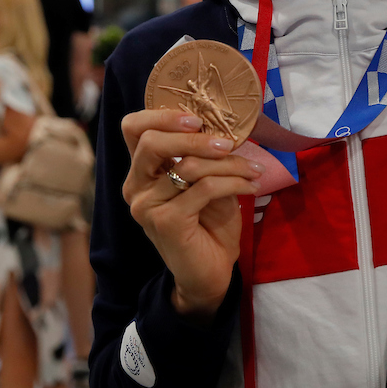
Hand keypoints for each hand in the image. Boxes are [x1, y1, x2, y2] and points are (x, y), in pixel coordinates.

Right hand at [120, 109, 262, 318]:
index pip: (133, 129)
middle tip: (228, 142)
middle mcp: (135, 187)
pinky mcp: (165, 222)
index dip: (161, 115)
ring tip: (253, 169)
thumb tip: (223, 126)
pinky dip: (233, 182)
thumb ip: (202, 155)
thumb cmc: (208, 223)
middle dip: (194, 136)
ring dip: (228, 163)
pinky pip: (204, 188)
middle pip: (152, 142)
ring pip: (187, 165)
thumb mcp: (206, 181)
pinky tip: (251, 186)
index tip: (197, 118)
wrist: (211, 272)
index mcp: (141, 172)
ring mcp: (146, 206)